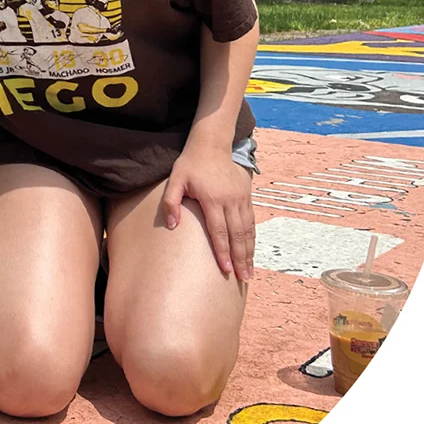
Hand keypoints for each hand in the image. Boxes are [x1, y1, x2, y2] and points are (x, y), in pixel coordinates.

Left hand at [162, 145, 255, 281]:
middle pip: (238, 235)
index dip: (223, 252)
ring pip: (248, 230)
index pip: (219, 232)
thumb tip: (171, 225)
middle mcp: (230, 201)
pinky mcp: (246, 196)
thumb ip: (170, 202)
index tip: (226, 270)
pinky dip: (252, 238)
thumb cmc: (190, 164)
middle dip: (241, 259)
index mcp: (213, 199)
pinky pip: (251, 222)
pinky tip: (251, 251)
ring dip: (250, 252)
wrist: (212, 145)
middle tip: (243, 278)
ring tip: (250, 271)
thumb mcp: (175, 180)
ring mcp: (241, 199)